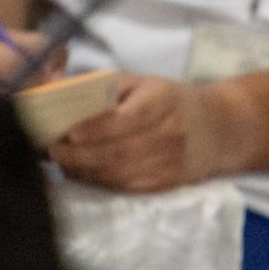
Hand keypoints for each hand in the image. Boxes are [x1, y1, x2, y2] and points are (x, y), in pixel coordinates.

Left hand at [47, 75, 245, 193]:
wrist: (217, 130)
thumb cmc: (167, 100)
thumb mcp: (140, 82)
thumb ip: (100, 86)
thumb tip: (54, 88)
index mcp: (163, 101)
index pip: (128, 119)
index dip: (96, 129)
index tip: (68, 132)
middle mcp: (170, 134)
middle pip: (118, 152)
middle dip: (78, 155)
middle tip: (51, 150)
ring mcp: (169, 163)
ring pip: (118, 174)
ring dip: (82, 170)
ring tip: (59, 161)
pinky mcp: (166, 184)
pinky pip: (125, 187)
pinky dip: (97, 181)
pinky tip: (80, 172)